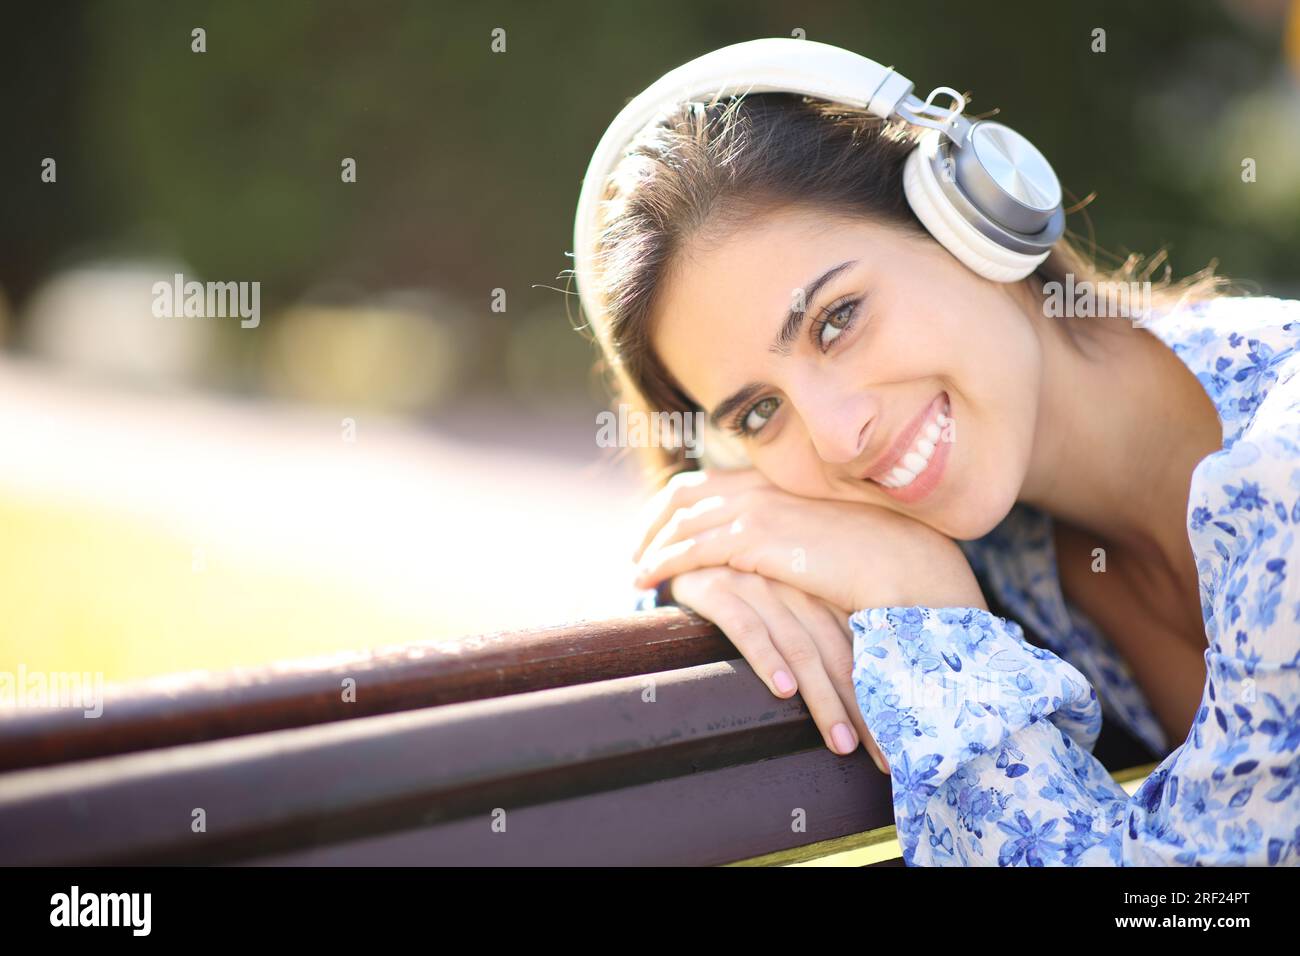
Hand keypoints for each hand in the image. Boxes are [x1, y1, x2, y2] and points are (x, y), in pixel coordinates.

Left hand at [632, 468, 987, 613]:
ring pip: (681, 521)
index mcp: (774, 481)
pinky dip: (664, 561)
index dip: (671, 505)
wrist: (901, 564)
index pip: (705, 481)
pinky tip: (651, 580)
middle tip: (635, 552)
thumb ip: (788, 532)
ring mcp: (756, 509)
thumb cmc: (873, 556)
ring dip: (650, 547)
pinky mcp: (755, 539)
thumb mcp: (821, 534)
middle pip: (682, 494)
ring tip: (636, 573)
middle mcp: (760, 487)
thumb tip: (769, 553)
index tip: (655, 531)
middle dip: (650, 523)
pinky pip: (693, 547)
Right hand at [666, 565, 890, 772]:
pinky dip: (767, 659)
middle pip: (836, 653)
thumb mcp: (785, 599)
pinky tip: (784, 691)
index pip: (857, 647)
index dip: (876, 695)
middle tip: (878, 754)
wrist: (682, 546)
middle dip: (859, 708)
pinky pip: (747, 628)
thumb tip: (855, 694)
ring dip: (822, 698)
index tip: (894, 738)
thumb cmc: (740, 584)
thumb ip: (818, 633)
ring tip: (840, 741)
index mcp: (819, 591)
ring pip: (799, 647)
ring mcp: (758, 586)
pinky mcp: (718, 589)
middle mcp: (795, 587)